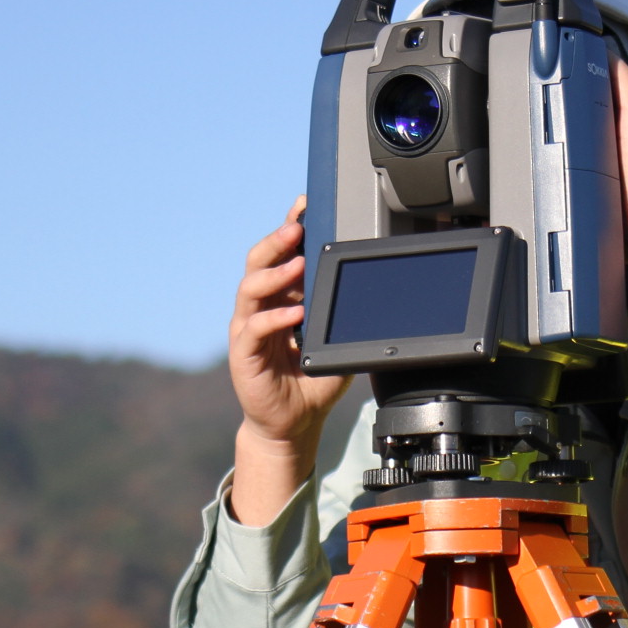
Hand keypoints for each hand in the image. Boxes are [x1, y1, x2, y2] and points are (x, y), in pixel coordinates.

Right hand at [227, 197, 348, 525]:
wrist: (293, 422)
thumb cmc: (313, 380)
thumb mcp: (338, 341)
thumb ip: (349, 315)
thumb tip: (384, 290)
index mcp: (283, 297)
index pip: (282, 254)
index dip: (289, 227)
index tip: (304, 204)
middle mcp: (262, 307)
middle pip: (259, 261)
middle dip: (277, 241)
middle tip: (296, 228)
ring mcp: (249, 328)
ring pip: (250, 288)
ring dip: (273, 274)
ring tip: (295, 265)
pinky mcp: (244, 355)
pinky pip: (253, 329)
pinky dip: (274, 319)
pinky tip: (294, 314)